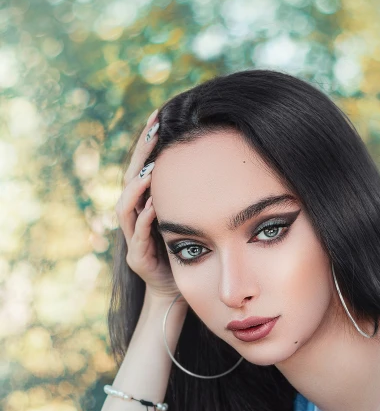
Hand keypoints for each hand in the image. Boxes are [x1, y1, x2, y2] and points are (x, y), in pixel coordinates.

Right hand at [115, 110, 187, 311]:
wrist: (176, 295)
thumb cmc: (190, 255)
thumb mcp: (193, 219)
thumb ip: (197, 194)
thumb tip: (223, 159)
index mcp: (146, 207)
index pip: (144, 168)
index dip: (149, 143)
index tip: (159, 116)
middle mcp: (135, 221)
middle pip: (130, 181)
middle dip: (141, 154)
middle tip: (153, 128)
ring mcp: (134, 241)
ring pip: (125, 209)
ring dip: (137, 187)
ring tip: (151, 169)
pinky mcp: (139, 261)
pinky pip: (138, 237)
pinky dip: (145, 220)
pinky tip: (154, 206)